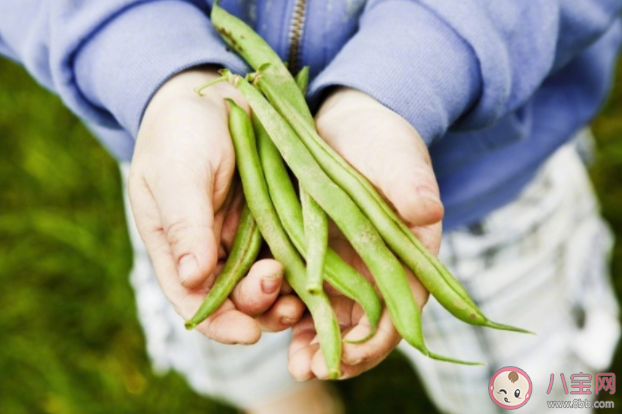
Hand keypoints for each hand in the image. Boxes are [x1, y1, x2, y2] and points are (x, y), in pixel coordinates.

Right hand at [130, 68, 303, 343]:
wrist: (215, 94)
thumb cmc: (182, 131)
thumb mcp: (177, 173)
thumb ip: (184, 224)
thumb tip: (193, 279)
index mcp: (178, 248)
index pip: (193, 300)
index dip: (220, 323)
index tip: (248, 332)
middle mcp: (213, 250)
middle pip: (235, 298)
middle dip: (257, 305)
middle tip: (276, 288)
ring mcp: (247, 238)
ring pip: (267, 283)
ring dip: (285, 293)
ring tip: (304, 290)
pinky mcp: (278, 220)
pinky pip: (292, 252)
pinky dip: (304, 265)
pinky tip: (320, 267)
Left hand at [288, 87, 442, 379]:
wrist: (340, 123)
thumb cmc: (377, 139)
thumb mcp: (395, 153)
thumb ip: (409, 180)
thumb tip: (427, 210)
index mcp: (406, 253)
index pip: (402, 307)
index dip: (380, 336)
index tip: (353, 353)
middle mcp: (374, 269)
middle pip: (364, 324)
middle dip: (341, 353)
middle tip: (311, 368)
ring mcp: (339, 267)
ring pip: (329, 318)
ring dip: (312, 343)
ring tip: (295, 363)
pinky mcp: (306, 257)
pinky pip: (299, 295)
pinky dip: (288, 314)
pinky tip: (269, 325)